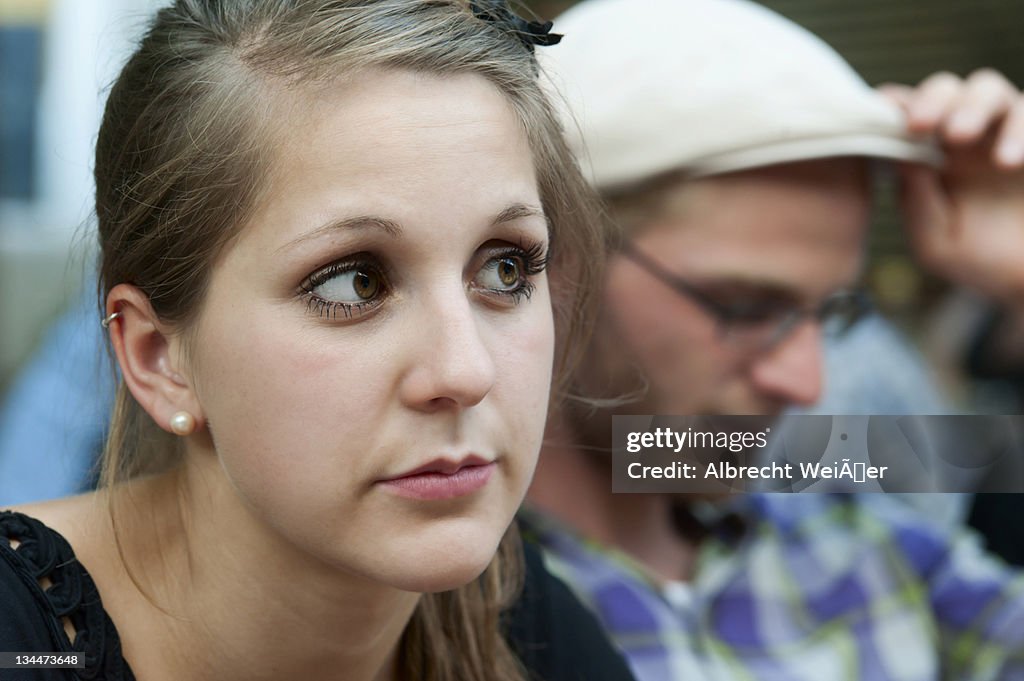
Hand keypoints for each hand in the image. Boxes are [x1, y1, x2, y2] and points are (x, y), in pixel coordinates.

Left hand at [879, 69, 1023, 304]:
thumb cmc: (979, 262)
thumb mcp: (935, 242)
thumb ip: (916, 200)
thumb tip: (898, 154)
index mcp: (928, 155)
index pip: (904, 112)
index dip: (890, 105)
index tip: (880, 113)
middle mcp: (965, 134)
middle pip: (945, 88)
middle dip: (930, 100)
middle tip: (918, 125)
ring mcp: (1005, 130)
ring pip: (987, 88)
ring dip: (971, 106)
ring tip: (960, 136)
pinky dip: (1021, 129)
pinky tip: (1009, 162)